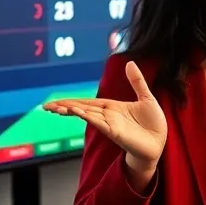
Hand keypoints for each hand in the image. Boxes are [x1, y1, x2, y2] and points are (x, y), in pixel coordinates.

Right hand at [43, 61, 166, 173]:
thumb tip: (130, 62)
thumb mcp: (146, 97)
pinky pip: (98, 122)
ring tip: (55, 108)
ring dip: (71, 111)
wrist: (160, 141)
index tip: (56, 102)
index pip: (87, 103)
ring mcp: (109, 124)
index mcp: (112, 107)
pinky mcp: (115, 132)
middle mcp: (107, 116)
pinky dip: (87, 116)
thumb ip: (137, 81)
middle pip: (81, 109)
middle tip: (46, 106)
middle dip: (64, 107)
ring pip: (86, 115)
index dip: (71, 101)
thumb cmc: (153, 123)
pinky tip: (77, 112)